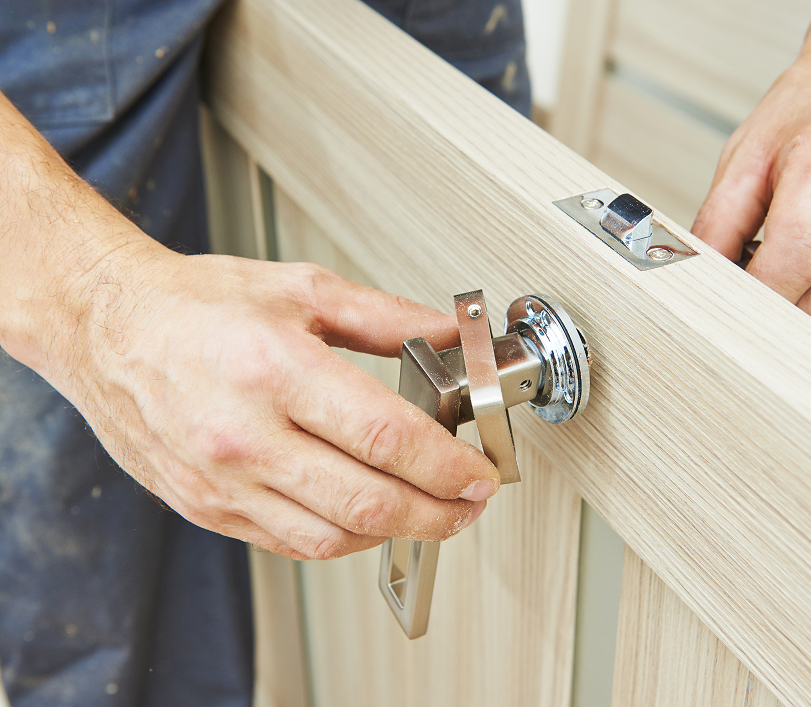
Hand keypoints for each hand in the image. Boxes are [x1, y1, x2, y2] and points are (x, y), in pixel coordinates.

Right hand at [71, 249, 498, 559]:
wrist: (106, 327)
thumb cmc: (197, 304)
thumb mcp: (302, 288)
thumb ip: (386, 316)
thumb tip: (451, 336)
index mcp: (276, 370)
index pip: (386, 437)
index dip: (447, 465)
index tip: (480, 472)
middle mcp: (245, 435)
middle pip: (367, 500)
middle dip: (438, 512)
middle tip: (470, 503)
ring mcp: (221, 481)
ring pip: (331, 537)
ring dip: (396, 532)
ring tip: (430, 512)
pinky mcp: (205, 506)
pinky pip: (289, 542)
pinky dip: (342, 538)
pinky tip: (368, 517)